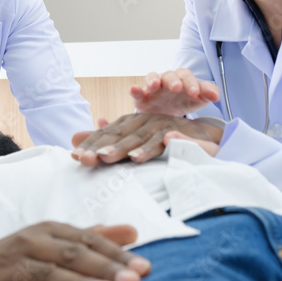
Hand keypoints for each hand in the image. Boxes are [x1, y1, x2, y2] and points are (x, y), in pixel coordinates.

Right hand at [0, 222, 149, 280]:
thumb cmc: (20, 261)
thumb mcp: (53, 245)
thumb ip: (92, 239)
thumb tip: (133, 231)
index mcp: (48, 230)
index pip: (87, 239)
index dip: (116, 253)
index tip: (144, 268)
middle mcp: (31, 243)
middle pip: (72, 254)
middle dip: (105, 267)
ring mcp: (13, 268)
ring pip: (50, 275)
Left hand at [71, 113, 222, 165]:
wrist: (208, 138)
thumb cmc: (167, 141)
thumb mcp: (136, 142)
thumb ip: (108, 140)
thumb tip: (73, 138)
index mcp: (133, 123)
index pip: (109, 134)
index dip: (92, 144)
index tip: (75, 157)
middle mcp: (146, 121)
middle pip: (122, 134)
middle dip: (103, 146)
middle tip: (86, 158)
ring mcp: (165, 126)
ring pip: (144, 137)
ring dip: (127, 147)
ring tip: (109, 157)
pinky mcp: (184, 134)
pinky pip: (172, 139)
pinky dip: (161, 144)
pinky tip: (147, 153)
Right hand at [129, 69, 219, 115]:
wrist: (167, 116)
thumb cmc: (183, 102)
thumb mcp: (197, 98)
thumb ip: (208, 93)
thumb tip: (217, 95)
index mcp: (183, 79)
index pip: (187, 76)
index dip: (192, 83)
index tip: (196, 93)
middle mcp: (167, 80)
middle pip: (170, 75)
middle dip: (174, 81)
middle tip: (177, 88)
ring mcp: (153, 88)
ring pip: (152, 78)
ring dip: (154, 79)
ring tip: (155, 84)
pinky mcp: (142, 98)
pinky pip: (137, 92)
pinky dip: (135, 90)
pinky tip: (134, 89)